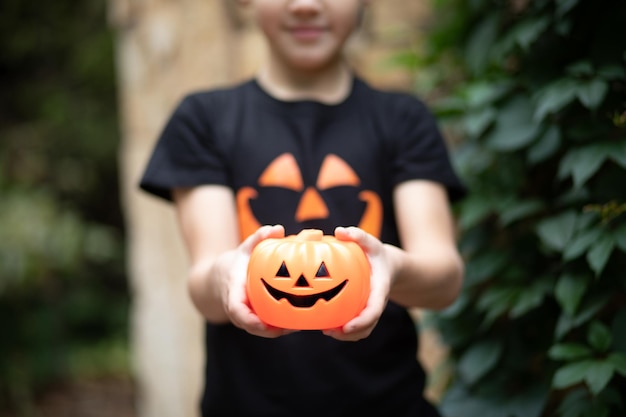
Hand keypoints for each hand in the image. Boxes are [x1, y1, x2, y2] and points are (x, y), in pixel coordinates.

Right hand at [218, 224, 292, 337]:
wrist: (219, 279)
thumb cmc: (236, 263)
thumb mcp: (245, 248)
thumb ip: (259, 238)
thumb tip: (278, 229)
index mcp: (233, 293)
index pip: (237, 311)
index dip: (250, 320)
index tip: (264, 324)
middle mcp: (238, 310)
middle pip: (252, 326)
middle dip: (272, 330)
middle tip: (294, 326)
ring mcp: (245, 317)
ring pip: (261, 329)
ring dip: (279, 330)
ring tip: (301, 325)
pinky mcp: (254, 319)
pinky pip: (266, 326)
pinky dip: (280, 326)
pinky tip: (300, 321)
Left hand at [323, 226, 391, 341]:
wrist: (389, 265)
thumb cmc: (377, 254)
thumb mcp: (371, 242)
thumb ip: (359, 235)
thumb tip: (340, 231)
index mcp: (380, 290)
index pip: (374, 310)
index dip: (361, 321)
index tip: (346, 327)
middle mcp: (376, 303)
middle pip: (367, 326)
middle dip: (350, 334)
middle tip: (329, 331)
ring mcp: (370, 309)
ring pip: (362, 330)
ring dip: (345, 335)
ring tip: (325, 331)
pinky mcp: (363, 310)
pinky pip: (356, 324)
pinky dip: (343, 328)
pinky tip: (325, 323)